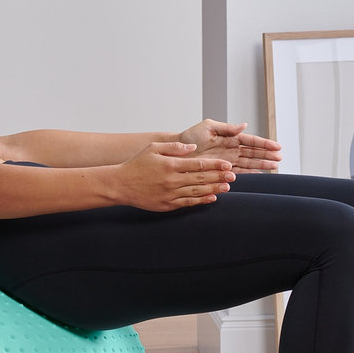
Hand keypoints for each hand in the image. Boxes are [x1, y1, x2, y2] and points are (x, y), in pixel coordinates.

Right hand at [116, 141, 234, 210]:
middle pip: (201, 179)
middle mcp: (172, 180)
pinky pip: (188, 203)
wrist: (120, 185)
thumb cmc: (136, 165)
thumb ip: (174, 147)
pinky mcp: (166, 205)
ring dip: (214, 189)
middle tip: (233, 176)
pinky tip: (212, 198)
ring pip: (197, 192)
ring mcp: (169, 194)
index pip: (199, 164)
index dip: (215, 165)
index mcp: (170, 165)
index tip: (227, 165)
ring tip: (227, 187)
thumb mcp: (153, 149)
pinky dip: (201, 201)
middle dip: (219, 177)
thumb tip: (194, 148)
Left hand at [178, 119, 281, 171]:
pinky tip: (259, 174)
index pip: (251, 140)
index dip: (264, 144)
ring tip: (274, 166)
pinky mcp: (222, 170)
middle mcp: (231, 149)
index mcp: (230, 137)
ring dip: (262, 165)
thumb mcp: (208, 127)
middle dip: (267, 155)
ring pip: (249, 163)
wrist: (178, 152)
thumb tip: (244, 125)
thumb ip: (227, 128)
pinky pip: (239, 172)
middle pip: (253, 153)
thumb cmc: (191, 137)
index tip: (277, 147)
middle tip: (279, 159)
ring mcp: (227, 160)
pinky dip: (250, 173)